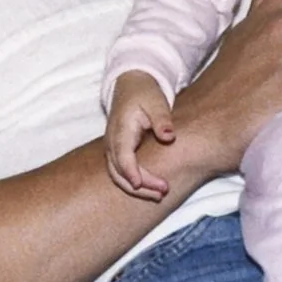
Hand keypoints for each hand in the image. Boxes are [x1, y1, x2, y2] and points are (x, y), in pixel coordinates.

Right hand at [105, 72, 175, 200]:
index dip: (129, 171)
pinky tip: (151, 189)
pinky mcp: (118, 152)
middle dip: (139, 186)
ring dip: (137, 189)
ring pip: (117, 176)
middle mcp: (112, 142)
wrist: (131, 85)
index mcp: (121, 129)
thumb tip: (169, 136)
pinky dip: (134, 183)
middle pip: (119, 171)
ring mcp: (112, 148)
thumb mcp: (156, 101)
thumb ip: (162, 119)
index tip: (139, 184)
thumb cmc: (145, 93)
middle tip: (163, 192)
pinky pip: (121, 173)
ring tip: (159, 196)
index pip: (122, 155)